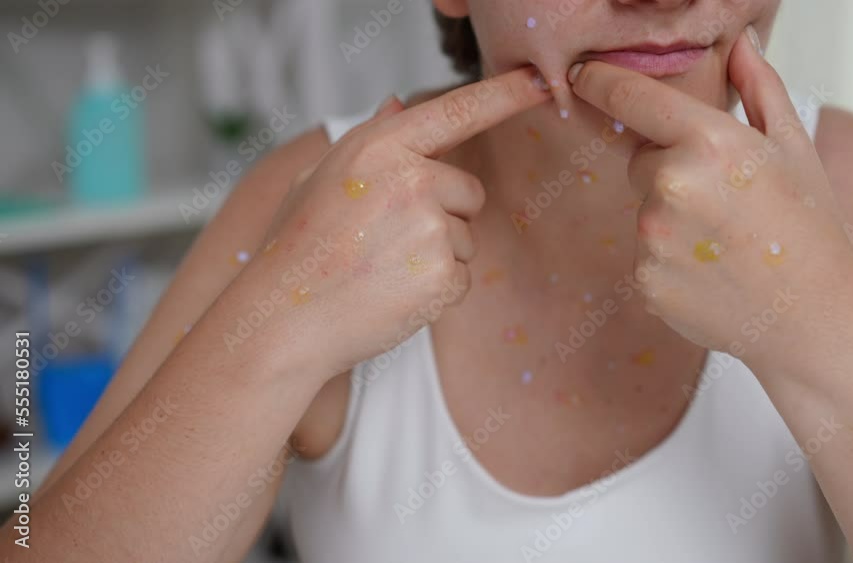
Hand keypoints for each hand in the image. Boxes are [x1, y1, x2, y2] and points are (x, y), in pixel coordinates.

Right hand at [229, 68, 549, 381]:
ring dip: (436, 256)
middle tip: (387, 241)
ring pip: (465, 237)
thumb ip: (369, 140)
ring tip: (381, 270)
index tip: (541, 82)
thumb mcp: (320, 177)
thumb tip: (398, 106)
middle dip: (443, 214)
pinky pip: (461, 277)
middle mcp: (411, 180)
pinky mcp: (443, 275)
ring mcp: (430, 228)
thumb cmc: (298, 248)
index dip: (504, 94)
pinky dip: (435, 291)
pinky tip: (392, 295)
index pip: (456, 112)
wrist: (284, 320)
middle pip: (468, 191)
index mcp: (379, 149)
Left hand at [568, 28, 852, 375]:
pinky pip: (644, 253)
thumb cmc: (811, 230)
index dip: (601, 82)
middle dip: (672, 170)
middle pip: (642, 161)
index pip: (632, 96)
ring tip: (726, 242)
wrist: (815, 319)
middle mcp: (673, 186)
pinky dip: (669, 260)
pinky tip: (713, 271)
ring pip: (644, 209)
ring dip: (672, 218)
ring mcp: (653, 238)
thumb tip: (739, 44)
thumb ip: (759, 87)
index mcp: (710, 142)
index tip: (584, 76)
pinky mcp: (644, 280)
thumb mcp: (794, 147)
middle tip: (726, 201)